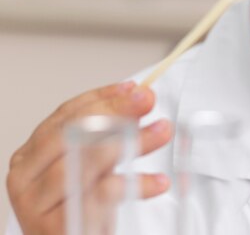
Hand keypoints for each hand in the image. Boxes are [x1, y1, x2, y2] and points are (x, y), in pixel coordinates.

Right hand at [6, 81, 171, 234]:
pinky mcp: (57, 227)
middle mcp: (27, 177)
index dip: (102, 97)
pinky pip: (100, 198)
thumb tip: (135, 93)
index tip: (135, 88)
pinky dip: (133, 186)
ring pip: (83, 163)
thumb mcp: (91, 164)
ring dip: (129, 142)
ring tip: (162, 131)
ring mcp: (37, 204)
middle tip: (147, 101)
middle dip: (115, 112)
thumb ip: (106, 131)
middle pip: (71, 133)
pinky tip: (158, 181)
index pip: (66, 115)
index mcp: (30, 154)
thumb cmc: (80, 206)